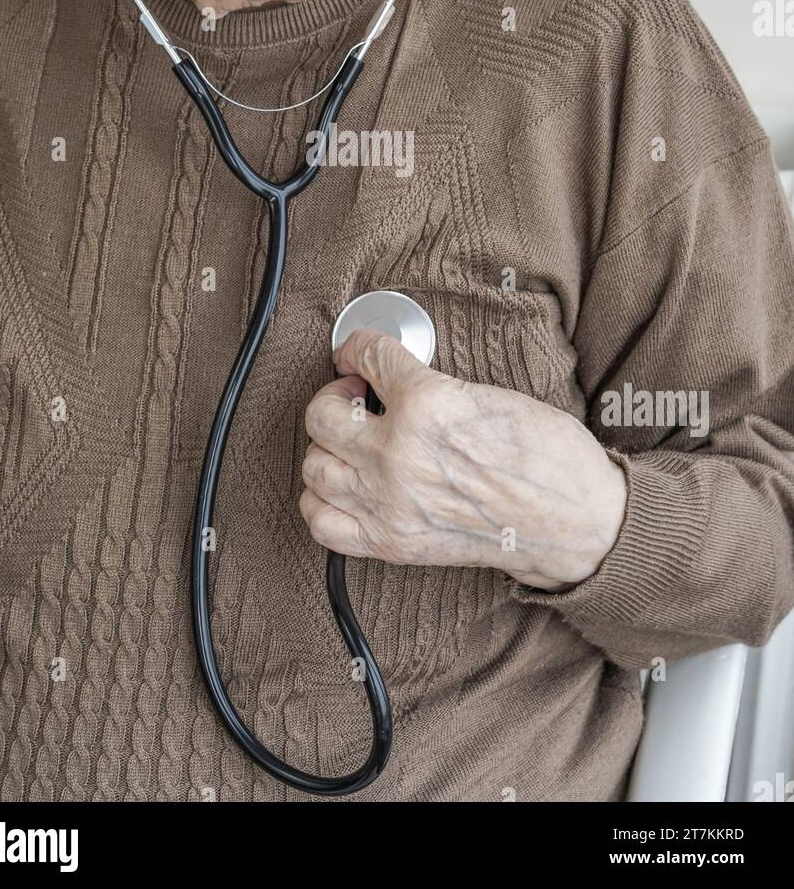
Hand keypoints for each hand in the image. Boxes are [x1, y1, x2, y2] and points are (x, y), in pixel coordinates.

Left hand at [300, 328, 626, 589]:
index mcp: (427, 403)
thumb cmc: (545, 455)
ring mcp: (390, 503)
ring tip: (354, 442)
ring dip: (328, 449)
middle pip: (321, 415)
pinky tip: (348, 487)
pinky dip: (324, 502)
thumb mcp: (486, 393)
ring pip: (313, 467)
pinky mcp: (393, 542)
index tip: (359, 352)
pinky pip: (322, 522)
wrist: (574, 521)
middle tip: (357, 398)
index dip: (360, 346)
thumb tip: (386, 374)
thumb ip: (426, 385)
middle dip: (335, 398)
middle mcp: (398, 454)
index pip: (367, 355)